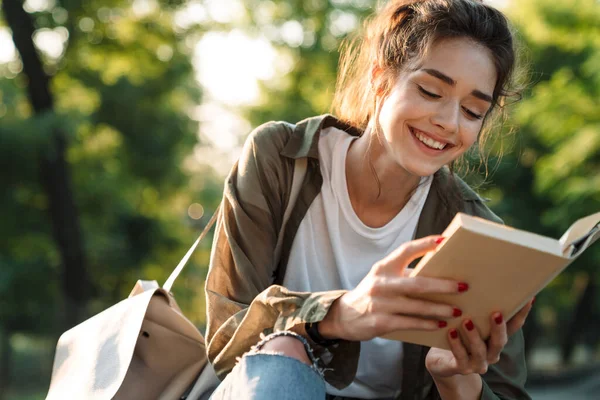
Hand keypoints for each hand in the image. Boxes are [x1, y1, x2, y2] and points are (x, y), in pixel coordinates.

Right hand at [319, 236, 467, 341]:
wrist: (346, 315)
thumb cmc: (373, 293)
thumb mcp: (383, 277)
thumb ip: (405, 273)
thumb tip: (439, 272)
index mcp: (384, 267)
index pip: (406, 250)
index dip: (425, 244)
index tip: (444, 240)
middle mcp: (381, 283)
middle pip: (418, 283)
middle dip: (444, 285)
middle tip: (464, 286)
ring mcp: (380, 303)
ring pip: (417, 307)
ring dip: (440, 308)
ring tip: (457, 310)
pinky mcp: (381, 322)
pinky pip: (410, 323)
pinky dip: (427, 324)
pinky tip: (440, 324)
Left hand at [425, 298, 534, 378]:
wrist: (441, 362)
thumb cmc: (456, 335)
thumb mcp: (467, 320)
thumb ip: (475, 307)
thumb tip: (475, 280)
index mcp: (496, 339)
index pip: (513, 327)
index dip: (521, 314)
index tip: (528, 299)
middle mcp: (491, 353)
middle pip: (500, 341)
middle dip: (499, 328)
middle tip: (496, 313)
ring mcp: (478, 362)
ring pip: (480, 350)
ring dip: (475, 336)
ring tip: (467, 321)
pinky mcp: (462, 368)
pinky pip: (460, 356)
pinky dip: (456, 344)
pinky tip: (451, 332)